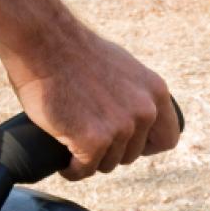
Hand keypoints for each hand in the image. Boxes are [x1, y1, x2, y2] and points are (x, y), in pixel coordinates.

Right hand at [6, 23, 180, 180]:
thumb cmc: (74, 51)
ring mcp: (121, 127)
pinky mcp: (94, 140)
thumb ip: (136, 93)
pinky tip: (64, 162)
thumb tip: (138, 115)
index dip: (146, 147)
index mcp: (156, 92)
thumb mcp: (123, 68)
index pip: (167, 139)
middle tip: (89, 141)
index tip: (127, 144)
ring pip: (108, 164)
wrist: (42, 39)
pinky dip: (72, 170)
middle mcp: (145, 110)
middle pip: (132, 155)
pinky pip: (85, 169)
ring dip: (89, 160)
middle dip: (110, 151)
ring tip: (72, 144)